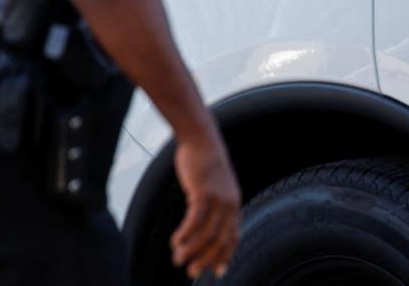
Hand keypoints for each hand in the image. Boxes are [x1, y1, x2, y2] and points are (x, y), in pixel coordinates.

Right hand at [171, 132, 240, 278]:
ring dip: (191, 250)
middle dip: (205, 259)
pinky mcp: (203, 193)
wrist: (200, 136)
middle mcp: (229, 205)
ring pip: (206, 234)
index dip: (224, 256)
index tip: (215, 271)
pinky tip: (175, 242)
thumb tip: (201, 213)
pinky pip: (194, 221)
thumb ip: (211, 200)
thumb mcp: (212, 183)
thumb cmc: (202, 158)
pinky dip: (185, 234)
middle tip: (192, 272)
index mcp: (233, 204)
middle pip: (220, 241)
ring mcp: (218, 199)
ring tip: (178, 260)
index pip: (232, 237)